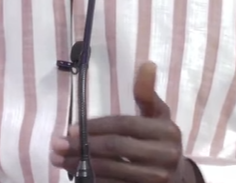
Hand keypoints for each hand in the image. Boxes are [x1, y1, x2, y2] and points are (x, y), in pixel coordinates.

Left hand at [50, 61, 196, 182]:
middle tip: (57, 145)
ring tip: (60, 159)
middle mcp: (165, 155)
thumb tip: (147, 64)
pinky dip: (95, 180)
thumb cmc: (160, 138)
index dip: (97, 126)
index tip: (72, 128)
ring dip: (82, 165)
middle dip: (83, 146)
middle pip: (116, 148)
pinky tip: (77, 174)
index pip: (125, 125)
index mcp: (166, 131)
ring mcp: (157, 178)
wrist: (178, 176)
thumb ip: (147, 93)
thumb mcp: (158, 114)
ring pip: (113, 170)